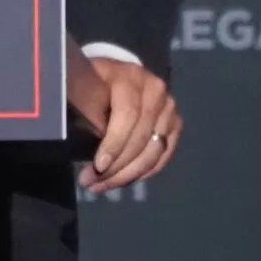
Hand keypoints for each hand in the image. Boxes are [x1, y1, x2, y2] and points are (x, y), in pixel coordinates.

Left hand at [77, 56, 180, 193]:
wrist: (116, 75)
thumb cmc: (94, 82)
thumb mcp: (85, 87)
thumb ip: (88, 110)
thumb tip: (85, 144)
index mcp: (130, 77)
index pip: (128, 114)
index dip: (114, 143)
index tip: (98, 166)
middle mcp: (156, 90)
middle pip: (142, 137)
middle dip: (117, 166)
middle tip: (93, 183)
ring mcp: (169, 108)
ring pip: (154, 151)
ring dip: (128, 174)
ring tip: (103, 185)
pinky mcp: (175, 124)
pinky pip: (163, 156)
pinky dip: (144, 172)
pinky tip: (124, 180)